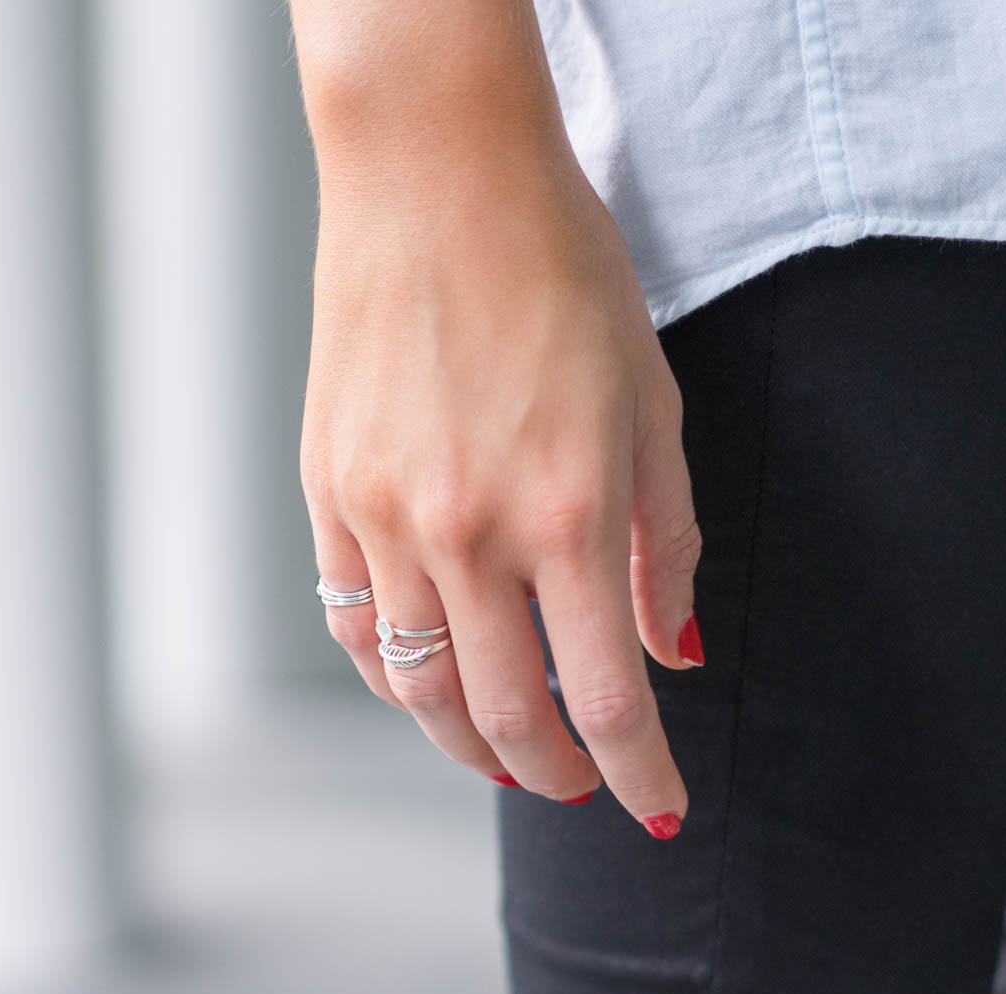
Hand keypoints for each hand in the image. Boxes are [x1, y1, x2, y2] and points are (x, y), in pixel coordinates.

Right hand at [299, 124, 698, 837]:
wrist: (436, 173)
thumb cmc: (561, 268)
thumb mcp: (652, 402)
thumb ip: (669, 541)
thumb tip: (677, 650)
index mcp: (570, 513)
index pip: (607, 699)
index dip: (639, 773)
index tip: (658, 807)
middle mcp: (470, 533)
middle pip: (506, 718)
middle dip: (556, 774)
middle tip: (584, 787)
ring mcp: (386, 517)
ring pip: (419, 689)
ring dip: (469, 744)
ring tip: (507, 754)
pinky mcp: (328, 491)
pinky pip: (356, 624)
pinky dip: (396, 677)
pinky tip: (428, 684)